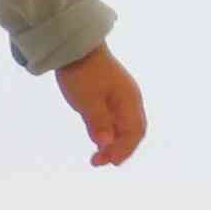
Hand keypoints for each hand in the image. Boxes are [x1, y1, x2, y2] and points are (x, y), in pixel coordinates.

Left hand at [56, 46, 146, 167]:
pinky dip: (107, 131)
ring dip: (112, 142)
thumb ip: (98, 123)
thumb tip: (106, 145)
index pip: (134, 132)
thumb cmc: (82, 72)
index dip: (124, 150)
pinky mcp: (107, 94)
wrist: (75, 46)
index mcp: (129, 101)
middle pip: (132, 131)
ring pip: (122, 125)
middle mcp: (129, 100)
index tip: (109, 162)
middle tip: (99, 162)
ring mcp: (119, 97)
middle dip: (119, 149)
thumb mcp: (87, 100)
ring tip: (95, 156)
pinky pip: (113, 118)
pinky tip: (96, 139)